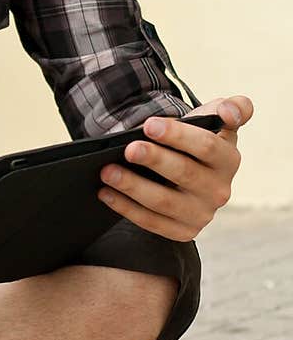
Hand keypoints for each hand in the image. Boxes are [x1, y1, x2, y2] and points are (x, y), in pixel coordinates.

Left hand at [98, 95, 253, 240]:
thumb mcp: (215, 120)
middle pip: (183, 173)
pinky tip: (105, 192)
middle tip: (128, 149)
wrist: (187, 172)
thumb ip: (234, 107)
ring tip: (107, 171)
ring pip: (163, 201)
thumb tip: (228, 112)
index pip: (206, 146)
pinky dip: (126, 208)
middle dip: (154, 159)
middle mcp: (220, 190)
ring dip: (133, 186)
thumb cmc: (196, 140)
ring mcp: (202, 214)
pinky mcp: (184, 231)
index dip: (177, 135)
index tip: (149, 125)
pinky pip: (151, 222)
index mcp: (229, 160)